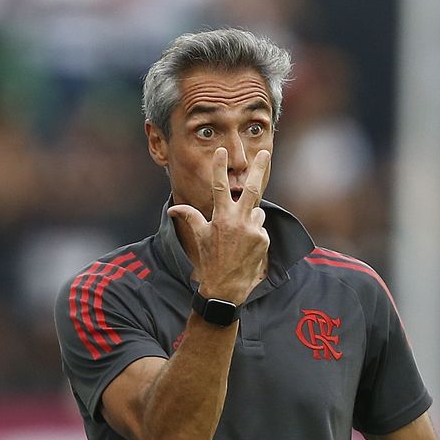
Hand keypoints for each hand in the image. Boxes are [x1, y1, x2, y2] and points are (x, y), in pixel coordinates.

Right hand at [169, 148, 270, 303]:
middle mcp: (238, 220)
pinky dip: (255, 232)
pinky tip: (246, 246)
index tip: (222, 151)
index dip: (219, 167)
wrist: (225, 288)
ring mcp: (253, 230)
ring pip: (256, 211)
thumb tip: (173, 208)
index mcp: (221, 217)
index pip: (219, 186)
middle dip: (258, 168)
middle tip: (266, 152)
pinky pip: (260, 228)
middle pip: (251, 188)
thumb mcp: (199, 237)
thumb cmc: (209, 260)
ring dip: (250, 216)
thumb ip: (190, 217)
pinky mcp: (263, 240)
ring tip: (239, 236)